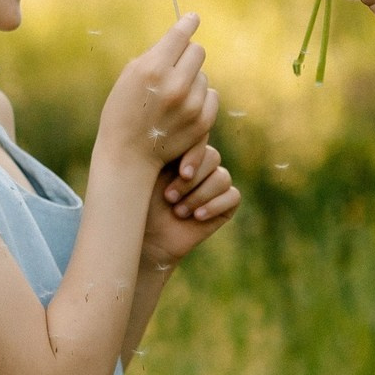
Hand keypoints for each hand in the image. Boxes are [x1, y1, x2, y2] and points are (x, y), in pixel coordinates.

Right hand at [99, 14, 218, 169]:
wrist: (128, 155)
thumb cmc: (123, 112)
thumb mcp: (129, 77)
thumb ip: (154, 55)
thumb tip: (180, 37)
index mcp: (152, 68)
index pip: (180, 35)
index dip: (187, 23)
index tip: (192, 18)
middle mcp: (175, 84)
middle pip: (197, 51)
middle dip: (187, 55)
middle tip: (177, 64)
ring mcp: (191, 104)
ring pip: (203, 75)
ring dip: (192, 80)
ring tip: (173, 95)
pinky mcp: (202, 121)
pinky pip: (211, 95)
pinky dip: (201, 97)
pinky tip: (185, 105)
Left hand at [142, 140, 240, 266]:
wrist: (147, 240)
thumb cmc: (141, 206)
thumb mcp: (148, 175)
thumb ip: (164, 153)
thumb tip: (181, 134)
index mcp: (182, 153)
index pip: (200, 140)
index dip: (194, 155)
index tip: (182, 173)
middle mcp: (200, 166)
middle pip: (213, 158)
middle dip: (192, 181)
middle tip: (170, 197)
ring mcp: (214, 185)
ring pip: (222, 178)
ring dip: (200, 196)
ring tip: (179, 212)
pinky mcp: (225, 206)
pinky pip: (233, 196)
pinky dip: (216, 205)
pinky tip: (198, 216)